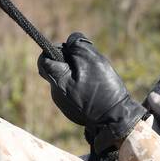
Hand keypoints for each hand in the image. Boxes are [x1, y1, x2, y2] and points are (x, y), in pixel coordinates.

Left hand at [38, 32, 145, 149]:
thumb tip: (69, 42)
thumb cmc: (104, 89)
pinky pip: (72, 92)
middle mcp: (56, 94)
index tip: (70, 50)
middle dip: (69, 62)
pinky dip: (81, 86)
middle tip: (86, 63)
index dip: (55, 50)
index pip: (44, 60)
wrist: (115, 118)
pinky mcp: (72, 110)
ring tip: (95, 79)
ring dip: (76, 74)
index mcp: (58, 81)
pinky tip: (95, 90)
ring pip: (65, 80)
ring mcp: (63, 104)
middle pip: (55, 69)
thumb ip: (78, 45)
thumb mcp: (93, 60)